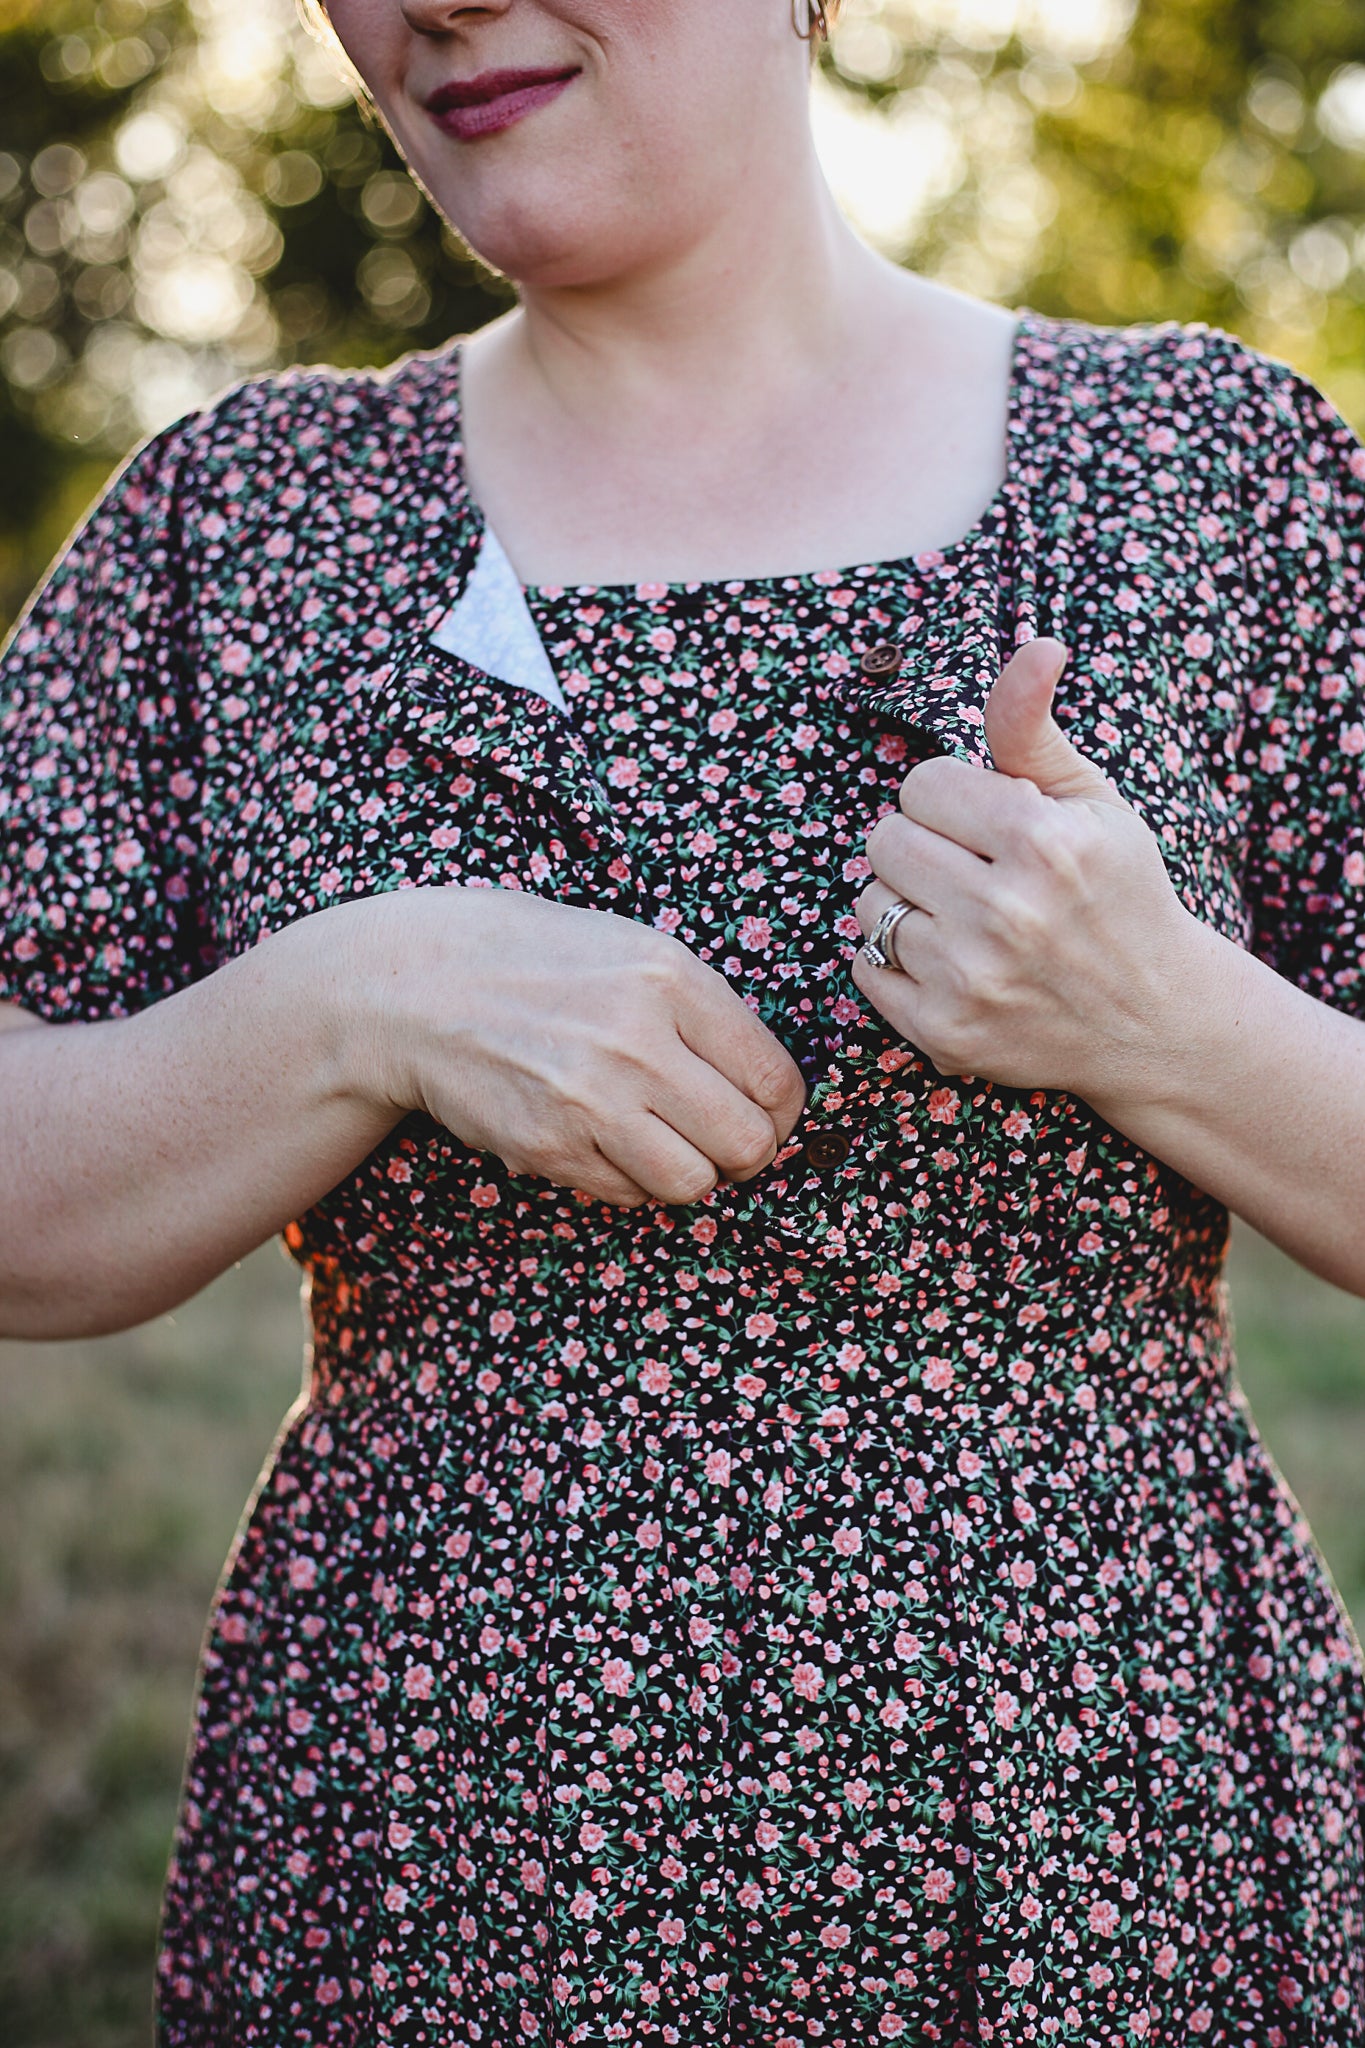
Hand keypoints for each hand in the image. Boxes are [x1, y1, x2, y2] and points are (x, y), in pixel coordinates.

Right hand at [338, 886, 807, 1207]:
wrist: (420, 988)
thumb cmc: (540, 964)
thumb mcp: (634, 950)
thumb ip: (705, 1013)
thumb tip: (772, 1091)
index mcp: (671, 979)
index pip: (775, 1079)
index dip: (783, 1112)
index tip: (767, 1114)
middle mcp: (637, 1040)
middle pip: (747, 1141)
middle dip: (746, 1151)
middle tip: (723, 1140)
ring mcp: (590, 1099)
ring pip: (694, 1182)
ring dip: (692, 1174)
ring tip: (668, 1144)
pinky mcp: (549, 1146)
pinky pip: (630, 1196)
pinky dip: (632, 1181)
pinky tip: (607, 1141)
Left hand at [851, 637, 1198, 1103]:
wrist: (1154, 1021)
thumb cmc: (1118, 894)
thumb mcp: (1092, 802)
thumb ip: (1035, 727)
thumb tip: (1035, 645)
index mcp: (1043, 842)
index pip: (921, 786)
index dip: (951, 799)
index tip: (989, 825)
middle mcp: (1005, 913)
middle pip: (884, 841)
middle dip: (923, 846)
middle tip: (973, 871)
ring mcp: (971, 979)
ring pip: (868, 904)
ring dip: (906, 904)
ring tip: (965, 919)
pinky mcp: (944, 1033)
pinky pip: (863, 967)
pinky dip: (894, 961)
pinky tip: (952, 963)